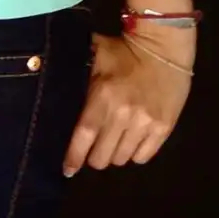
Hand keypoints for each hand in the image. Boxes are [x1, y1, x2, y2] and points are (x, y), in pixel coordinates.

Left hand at [62, 30, 192, 175]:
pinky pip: (143, 156)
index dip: (74, 156)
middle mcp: (123, 114)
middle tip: (94, 149)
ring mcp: (145, 123)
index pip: (85, 135)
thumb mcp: (96, 56)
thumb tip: (54, 80)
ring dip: (115, 154)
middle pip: (102, 155)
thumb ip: (79, 74)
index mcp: (103, 96)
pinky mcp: (163, 128)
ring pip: (122, 158)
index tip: (67, 170)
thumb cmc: (125, 51)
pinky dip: (135, 153)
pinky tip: (132, 141)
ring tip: (114, 142)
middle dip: (95, 156)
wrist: (164, 47)